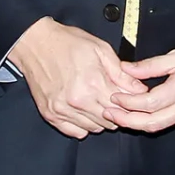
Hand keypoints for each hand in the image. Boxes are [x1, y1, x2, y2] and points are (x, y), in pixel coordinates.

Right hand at [6, 17, 146, 138]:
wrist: (35, 43)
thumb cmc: (67, 42)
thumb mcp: (100, 49)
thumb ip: (121, 72)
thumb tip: (140, 89)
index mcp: (92, 82)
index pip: (122, 106)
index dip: (129, 103)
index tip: (129, 98)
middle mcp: (78, 100)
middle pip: (110, 120)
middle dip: (117, 112)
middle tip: (113, 99)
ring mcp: (62, 110)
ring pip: (94, 128)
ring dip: (100, 119)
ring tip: (97, 102)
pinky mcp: (51, 114)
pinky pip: (75, 132)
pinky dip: (83, 125)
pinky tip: (83, 110)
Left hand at [110, 40, 174, 132]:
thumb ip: (151, 65)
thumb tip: (126, 68)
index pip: (150, 103)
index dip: (128, 103)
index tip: (114, 97)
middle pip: (152, 123)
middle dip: (128, 121)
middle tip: (110, 113)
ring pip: (162, 125)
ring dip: (141, 120)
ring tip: (123, 110)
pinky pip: (173, 122)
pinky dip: (157, 117)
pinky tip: (147, 108)